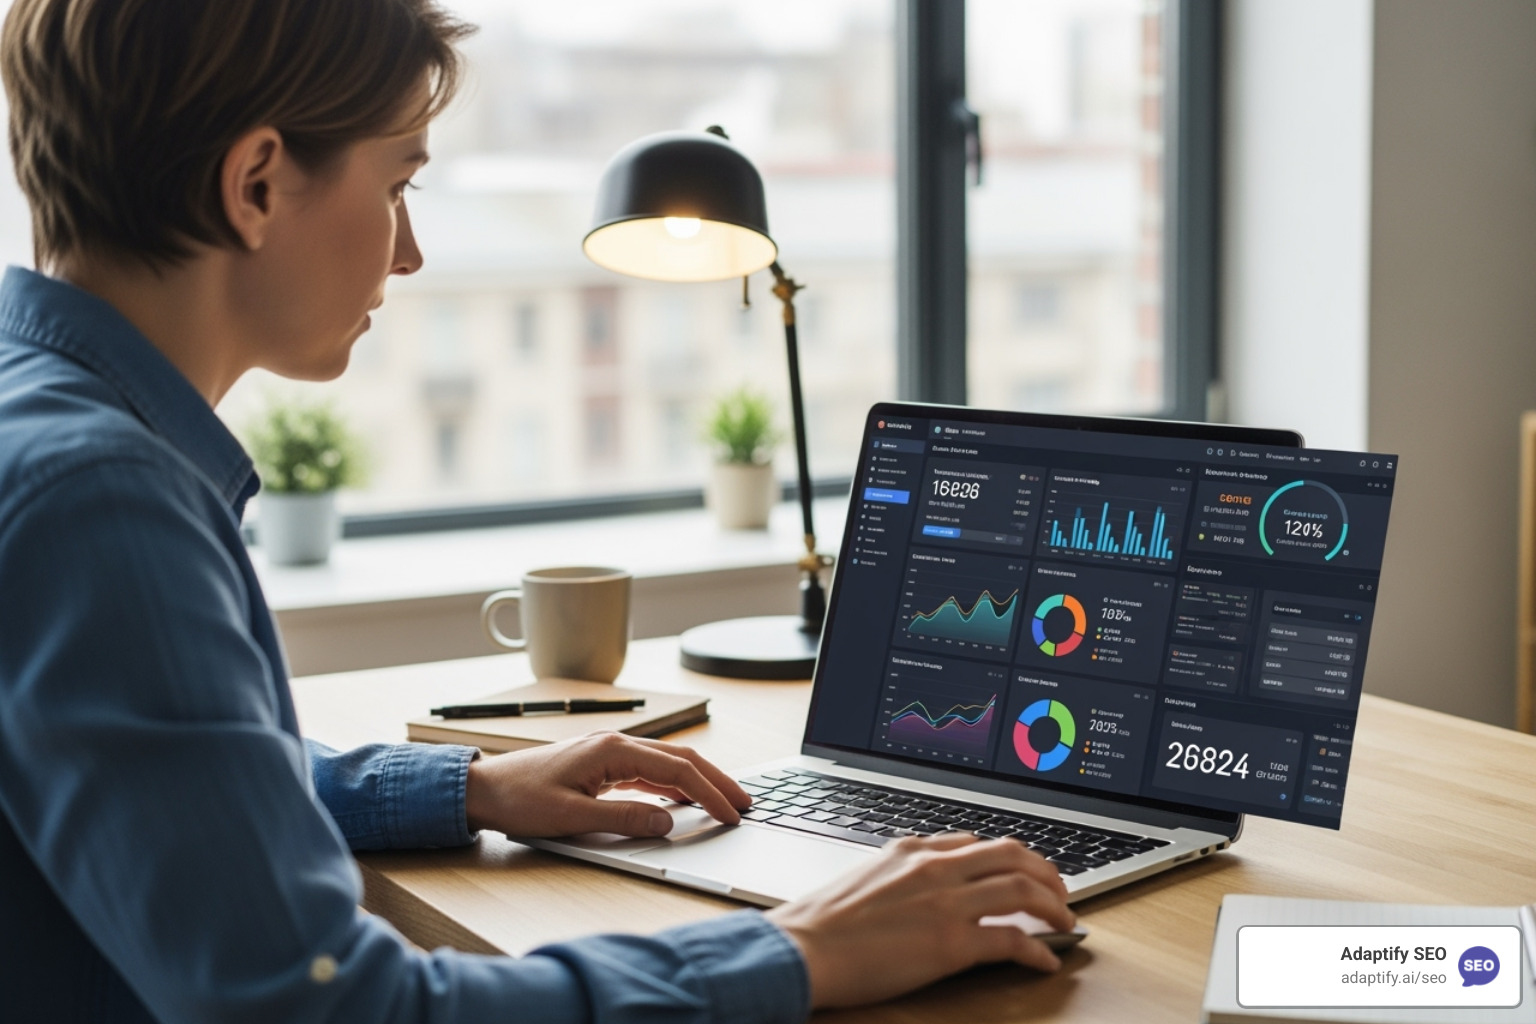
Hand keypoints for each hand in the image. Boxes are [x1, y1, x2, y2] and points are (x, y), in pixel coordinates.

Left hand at [463, 731, 751, 837]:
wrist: (482, 789)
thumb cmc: (519, 800)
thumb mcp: (572, 817)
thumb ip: (623, 819)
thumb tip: (668, 821)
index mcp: (612, 750)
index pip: (677, 769)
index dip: (709, 793)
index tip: (731, 815)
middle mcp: (616, 744)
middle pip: (681, 759)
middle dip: (717, 781)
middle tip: (746, 804)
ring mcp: (610, 752)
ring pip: (668, 762)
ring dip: (699, 781)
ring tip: (725, 801)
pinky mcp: (602, 764)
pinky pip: (650, 771)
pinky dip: (675, 784)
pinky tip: (684, 800)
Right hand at [765, 832, 1074, 1008]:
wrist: (802, 947)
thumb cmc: (821, 922)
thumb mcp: (864, 877)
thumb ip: (898, 871)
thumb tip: (920, 882)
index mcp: (913, 850)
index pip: (977, 842)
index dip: (1010, 857)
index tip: (1023, 870)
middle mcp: (935, 866)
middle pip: (1012, 854)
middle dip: (1045, 872)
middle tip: (1059, 891)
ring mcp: (947, 902)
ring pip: (1023, 889)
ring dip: (1054, 906)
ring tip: (1064, 922)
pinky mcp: (952, 942)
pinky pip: (1013, 940)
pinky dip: (1039, 950)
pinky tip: (1046, 961)